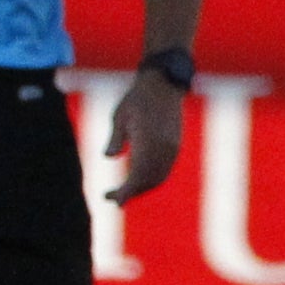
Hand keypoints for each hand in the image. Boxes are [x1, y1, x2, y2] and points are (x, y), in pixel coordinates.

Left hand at [106, 69, 184, 202]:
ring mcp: (172, 148)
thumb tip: (108, 156)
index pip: (138, 175)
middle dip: (132, 192)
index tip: (114, 200)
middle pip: (149, 181)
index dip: (127, 191)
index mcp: (147, 141)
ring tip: (123, 191)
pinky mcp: (175, 146)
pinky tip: (138, 178)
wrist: (164, 84)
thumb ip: (116, 138)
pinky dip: (152, 178)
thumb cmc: (136, 98)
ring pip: (158, 177)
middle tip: (112, 197)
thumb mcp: (120, 115)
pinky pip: (165, 169)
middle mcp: (163, 148)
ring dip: (142, 187)